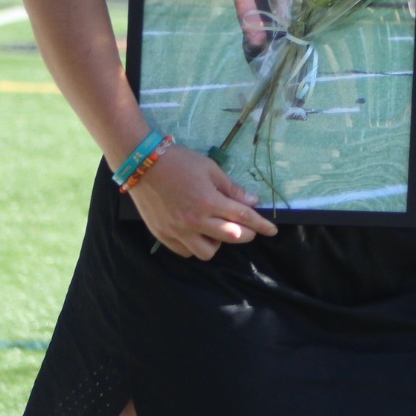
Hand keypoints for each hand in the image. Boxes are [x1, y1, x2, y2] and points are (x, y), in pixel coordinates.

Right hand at [125, 144, 279, 258]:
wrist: (142, 165)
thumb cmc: (179, 162)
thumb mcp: (210, 169)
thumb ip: (232, 189)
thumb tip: (253, 202)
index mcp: (208, 202)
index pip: (243, 218)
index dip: (261, 225)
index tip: (272, 230)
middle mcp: (194, 221)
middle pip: (230, 237)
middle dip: (246, 234)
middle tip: (248, 228)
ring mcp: (177, 231)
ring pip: (207, 253)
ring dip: (218, 243)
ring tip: (217, 228)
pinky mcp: (163, 236)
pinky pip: (186, 252)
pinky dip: (196, 246)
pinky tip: (198, 234)